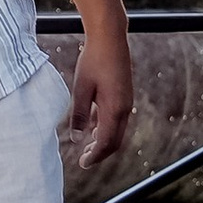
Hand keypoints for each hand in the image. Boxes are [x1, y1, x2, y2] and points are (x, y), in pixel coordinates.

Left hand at [70, 28, 133, 166]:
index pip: (106, 142)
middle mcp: (124, 108)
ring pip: (117, 130)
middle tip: (84, 160)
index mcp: (114, 109)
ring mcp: (126, 101)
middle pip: (115, 140)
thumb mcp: (81, 88)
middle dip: (100, 152)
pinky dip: (106, 127)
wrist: (110, 38)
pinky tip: (93, 126)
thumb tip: (77, 138)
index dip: (95, 156)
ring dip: (103, 140)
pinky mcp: (124, 94)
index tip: (83, 164)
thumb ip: (79, 114)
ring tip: (87, 146)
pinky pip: (117, 118)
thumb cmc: (93, 60)